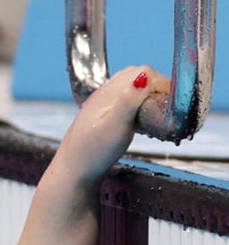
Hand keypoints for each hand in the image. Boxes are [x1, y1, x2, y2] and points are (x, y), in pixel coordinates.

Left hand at [59, 66, 170, 182]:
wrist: (73, 171)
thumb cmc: (94, 153)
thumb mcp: (115, 127)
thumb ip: (129, 101)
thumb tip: (143, 76)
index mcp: (107, 93)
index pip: (142, 72)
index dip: (161, 82)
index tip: (171, 101)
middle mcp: (103, 94)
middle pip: (137, 75)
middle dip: (156, 86)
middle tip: (166, 106)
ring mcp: (101, 103)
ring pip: (131, 86)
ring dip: (147, 93)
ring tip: (155, 112)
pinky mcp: (101, 114)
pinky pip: (125, 98)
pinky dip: (138, 102)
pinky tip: (140, 119)